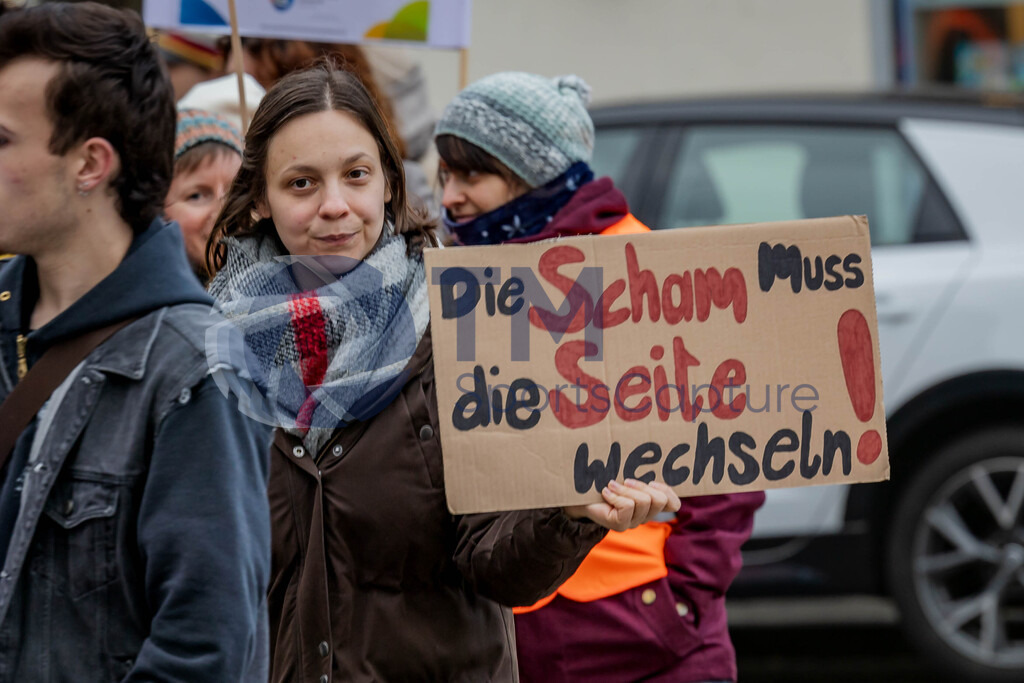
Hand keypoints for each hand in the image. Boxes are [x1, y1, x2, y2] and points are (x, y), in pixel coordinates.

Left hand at [564, 479, 680, 531]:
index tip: (653, 481)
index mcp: (650, 504)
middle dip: (642, 486)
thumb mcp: (625, 473)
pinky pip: (627, 507)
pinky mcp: (620, 525)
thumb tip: (653, 456)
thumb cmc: (604, 480)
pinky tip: (606, 492)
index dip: (668, 491)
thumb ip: (640, 470)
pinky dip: (616, 495)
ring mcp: (633, 522)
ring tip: (612, 484)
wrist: (579, 494)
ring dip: (626, 489)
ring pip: (643, 502)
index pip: (673, 504)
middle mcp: (644, 516)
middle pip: (658, 500)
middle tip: (626, 480)